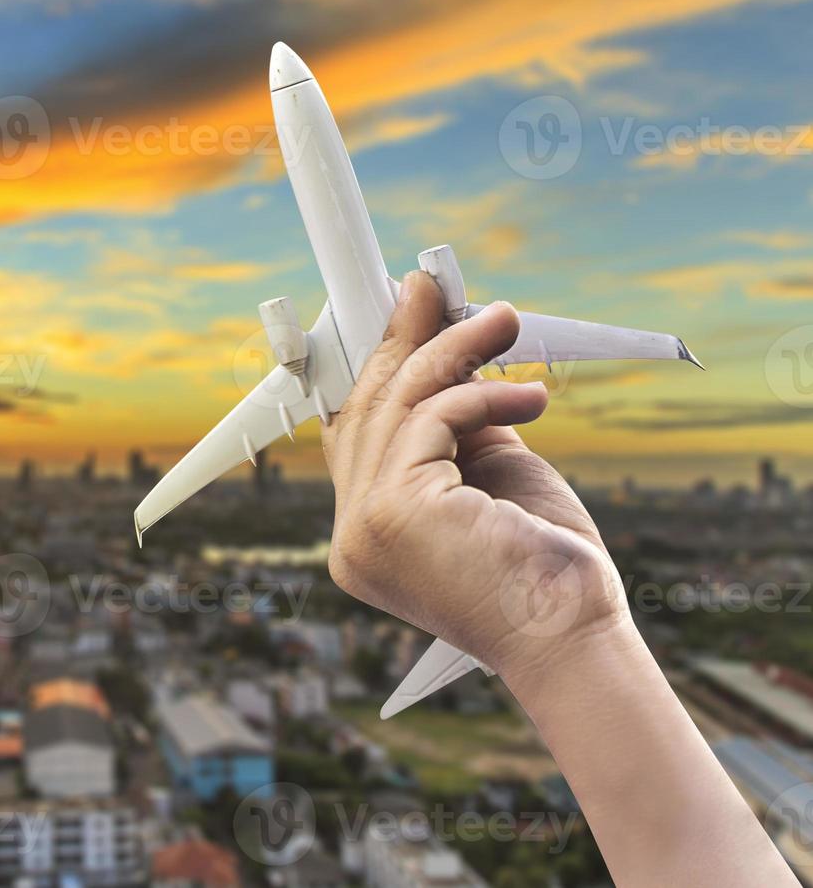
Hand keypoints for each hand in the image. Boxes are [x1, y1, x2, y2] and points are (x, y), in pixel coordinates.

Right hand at [322, 270, 631, 683]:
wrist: (575, 639)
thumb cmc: (547, 573)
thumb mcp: (494, 478)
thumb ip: (461, 424)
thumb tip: (453, 348)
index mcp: (367, 538)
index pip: (355, 435)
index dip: (377, 370)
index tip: (407, 321)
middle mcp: (352, 537)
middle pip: (365, 411)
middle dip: (403, 341)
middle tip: (432, 290)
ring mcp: (363, 527)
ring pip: (398, 405)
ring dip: (454, 352)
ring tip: (502, 321)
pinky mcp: (392, 510)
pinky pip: (432, 419)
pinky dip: (480, 394)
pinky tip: (528, 398)